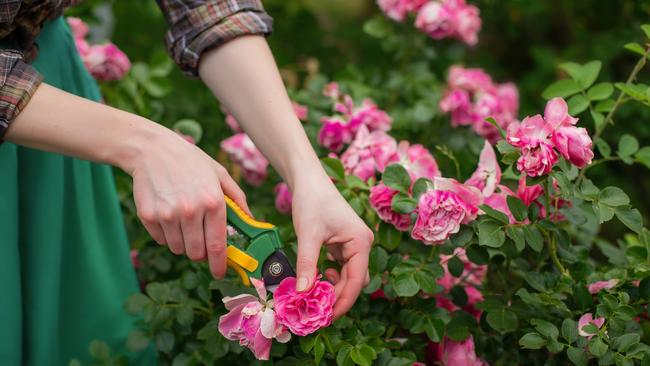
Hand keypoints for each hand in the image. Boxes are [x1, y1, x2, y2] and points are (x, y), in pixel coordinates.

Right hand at [124, 127, 249, 278]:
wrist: (152, 149)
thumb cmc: (190, 161)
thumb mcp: (220, 174)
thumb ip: (238, 199)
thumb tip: (251, 221)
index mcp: (213, 202)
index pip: (217, 246)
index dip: (220, 264)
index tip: (221, 272)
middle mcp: (191, 211)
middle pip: (196, 253)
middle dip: (200, 253)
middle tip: (201, 240)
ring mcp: (168, 215)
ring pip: (178, 249)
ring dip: (183, 243)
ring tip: (184, 221)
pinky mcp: (148, 216)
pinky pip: (161, 240)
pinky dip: (166, 234)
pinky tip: (168, 214)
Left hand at [290, 173, 373, 318]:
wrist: (308, 179)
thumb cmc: (311, 201)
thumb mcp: (307, 235)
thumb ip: (306, 265)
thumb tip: (301, 293)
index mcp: (360, 242)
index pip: (356, 281)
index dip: (342, 302)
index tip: (326, 318)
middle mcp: (361, 245)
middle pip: (354, 282)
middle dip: (336, 297)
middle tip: (315, 312)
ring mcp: (353, 245)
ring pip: (347, 276)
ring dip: (333, 288)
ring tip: (314, 297)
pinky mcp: (343, 244)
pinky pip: (340, 267)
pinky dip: (329, 277)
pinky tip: (316, 278)